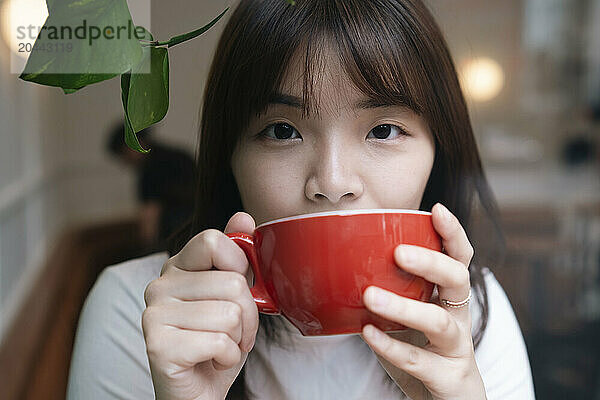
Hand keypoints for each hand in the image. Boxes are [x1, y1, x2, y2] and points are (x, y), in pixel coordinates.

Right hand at [142, 212, 258, 399]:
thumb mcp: (233, 296)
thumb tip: (242, 217)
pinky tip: (212, 361)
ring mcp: (154, 314)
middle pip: (231, 282)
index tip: (239, 292)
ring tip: (221, 346)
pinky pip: (220, 341)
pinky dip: (228, 357)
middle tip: (235, 332)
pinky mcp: (158, 345)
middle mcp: (159, 285)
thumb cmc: (217, 342)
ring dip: (239, 338)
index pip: (214, 241)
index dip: (240, 267)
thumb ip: (236, 257)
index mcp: (177, 267)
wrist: (198, 391)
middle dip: (248, 315)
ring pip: (230, 313)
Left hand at [360, 203, 486, 399]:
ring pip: (439, 322)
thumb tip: (336, 265)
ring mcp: (457, 349)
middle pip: (457, 279)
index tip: (437, 209)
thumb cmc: (422, 350)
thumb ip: (387, 292)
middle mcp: (459, 316)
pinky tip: (367, 333)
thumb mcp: (408, 317)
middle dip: (430, 262)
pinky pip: (419, 361)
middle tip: (399, 253)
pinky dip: (391, 346)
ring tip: (371, 296)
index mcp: (449, 296)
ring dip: (404, 306)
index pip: (459, 257)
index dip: (453, 233)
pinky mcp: (447, 378)